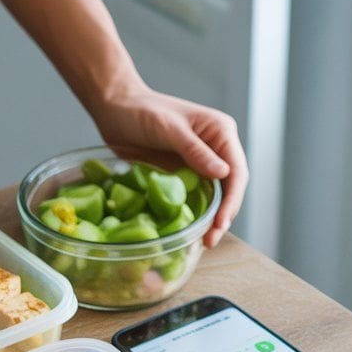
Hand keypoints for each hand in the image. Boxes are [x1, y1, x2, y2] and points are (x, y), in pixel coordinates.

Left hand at [91, 84, 248, 247]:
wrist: (115, 109)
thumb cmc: (142, 111)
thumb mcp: (169, 129)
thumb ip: (195, 150)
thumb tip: (224, 173)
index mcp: (220, 132)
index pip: (236, 171)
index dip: (232, 201)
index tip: (220, 223)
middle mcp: (215, 149)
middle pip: (229, 189)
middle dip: (223, 216)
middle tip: (210, 241)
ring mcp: (199, 163)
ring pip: (213, 197)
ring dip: (210, 220)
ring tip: (203, 243)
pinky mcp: (182, 174)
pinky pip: (193, 198)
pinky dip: (194, 215)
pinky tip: (189, 232)